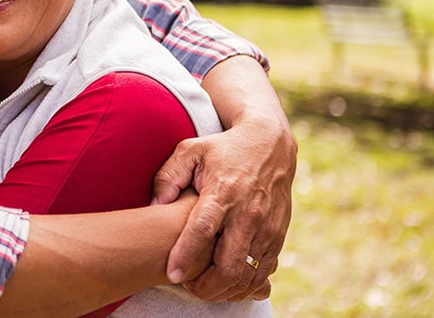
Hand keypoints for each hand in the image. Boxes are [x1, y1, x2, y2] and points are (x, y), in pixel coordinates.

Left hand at [153, 116, 295, 300]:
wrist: (270, 143)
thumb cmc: (223, 148)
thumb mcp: (190, 150)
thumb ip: (168, 176)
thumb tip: (154, 206)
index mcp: (223, 191)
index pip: (203, 230)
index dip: (186, 256)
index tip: (172, 275)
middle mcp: (248, 213)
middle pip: (230, 264)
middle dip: (207, 286)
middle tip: (188, 288)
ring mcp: (267, 227)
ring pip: (248, 275)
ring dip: (226, 290)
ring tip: (204, 288)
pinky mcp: (279, 235)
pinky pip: (264, 271)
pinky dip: (246, 285)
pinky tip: (227, 285)